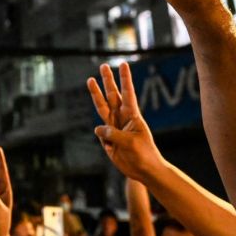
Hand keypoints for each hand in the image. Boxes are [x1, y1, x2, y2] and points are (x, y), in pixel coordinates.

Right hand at [87, 63, 164, 181]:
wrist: (145, 171)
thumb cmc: (144, 155)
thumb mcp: (130, 142)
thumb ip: (113, 134)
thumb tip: (98, 129)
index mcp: (132, 115)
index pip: (127, 93)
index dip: (125, 79)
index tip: (123, 64)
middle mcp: (122, 118)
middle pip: (112, 95)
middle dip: (108, 80)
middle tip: (104, 65)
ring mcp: (114, 127)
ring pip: (102, 106)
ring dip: (96, 93)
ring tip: (90, 79)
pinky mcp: (108, 139)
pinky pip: (100, 132)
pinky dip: (100, 134)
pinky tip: (106, 141)